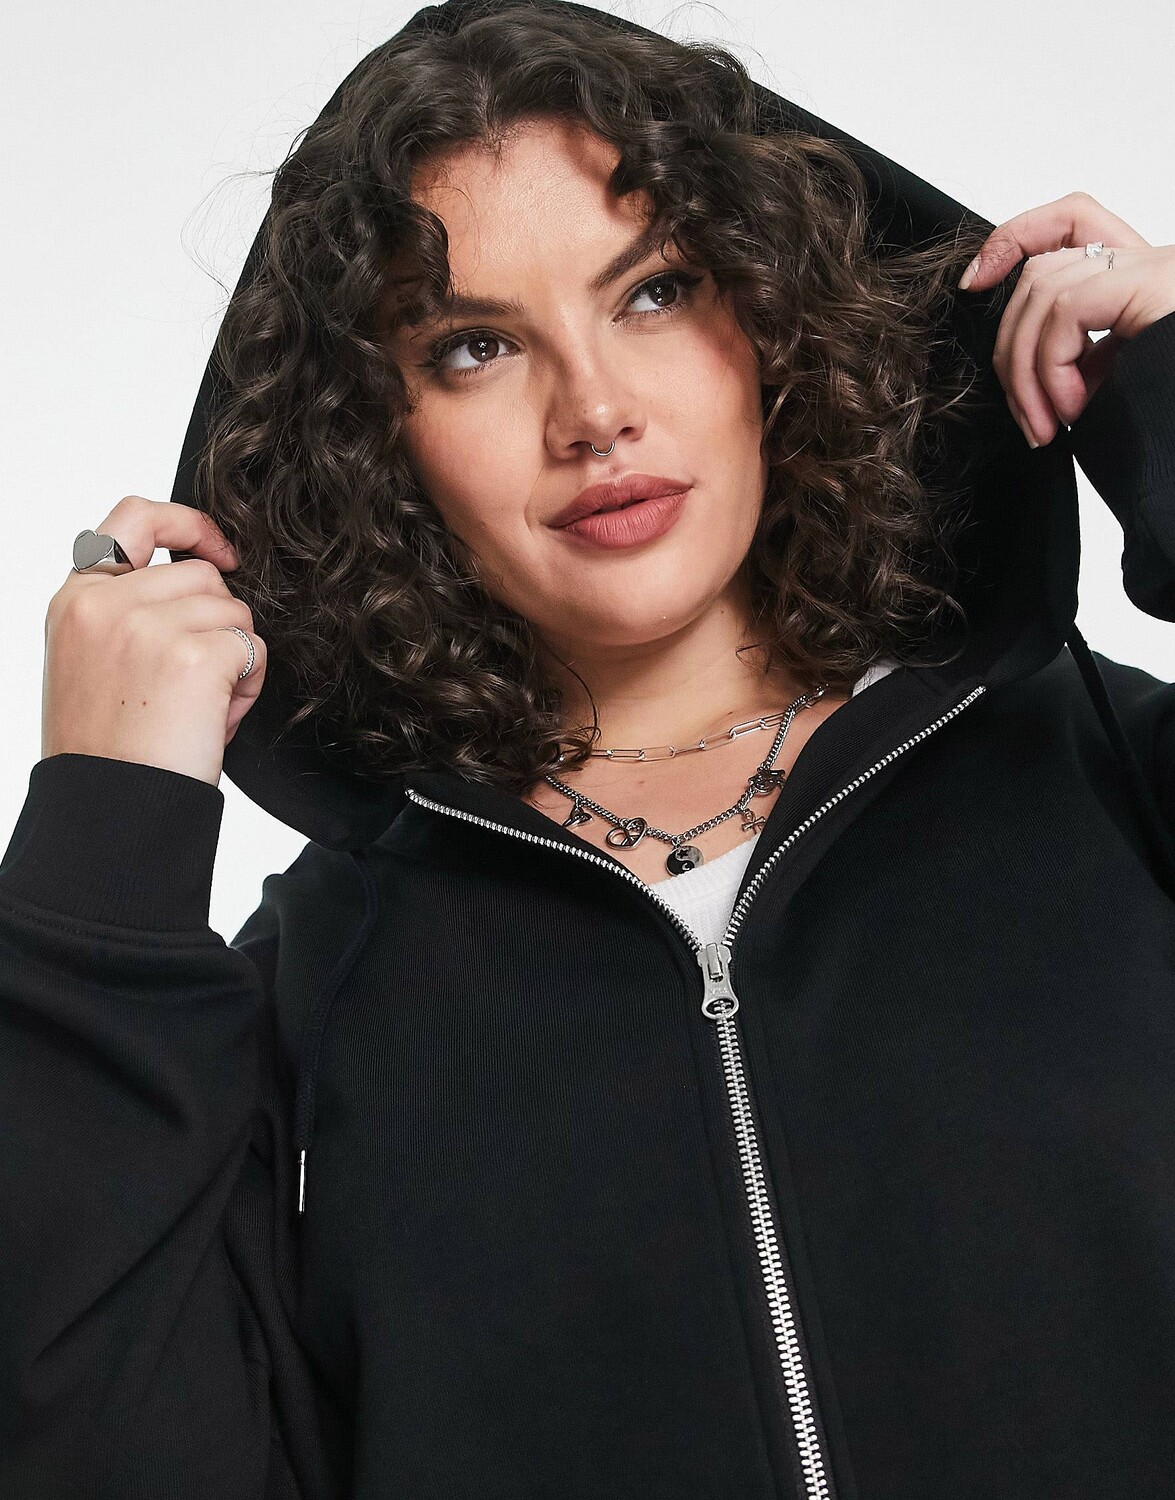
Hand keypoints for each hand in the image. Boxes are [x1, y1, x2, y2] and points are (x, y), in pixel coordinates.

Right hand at [43, 496, 265, 787]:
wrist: (110, 810)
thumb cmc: (108, 751)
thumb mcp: (90, 662)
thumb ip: (126, 612)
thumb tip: (200, 576)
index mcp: (76, 600)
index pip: (135, 518)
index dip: (189, 523)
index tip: (221, 551)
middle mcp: (106, 603)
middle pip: (205, 576)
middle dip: (217, 624)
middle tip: (194, 685)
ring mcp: (148, 625)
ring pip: (235, 611)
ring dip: (235, 658)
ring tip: (199, 709)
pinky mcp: (192, 655)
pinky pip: (253, 647)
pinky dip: (249, 686)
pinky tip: (215, 720)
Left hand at [957, 190, 1174, 447]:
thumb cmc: (1170, 416)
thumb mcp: (1116, 381)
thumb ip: (1079, 360)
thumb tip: (1026, 372)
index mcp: (1141, 280)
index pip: (1072, 220)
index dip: (1015, 237)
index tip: (974, 281)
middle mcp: (1150, 262)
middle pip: (1041, 270)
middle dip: (1011, 349)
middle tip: (1026, 416)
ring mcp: (1156, 268)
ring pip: (1043, 290)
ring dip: (1028, 370)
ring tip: (1050, 423)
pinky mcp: (1152, 284)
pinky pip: (1066, 311)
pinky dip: (1051, 366)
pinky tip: (1073, 407)